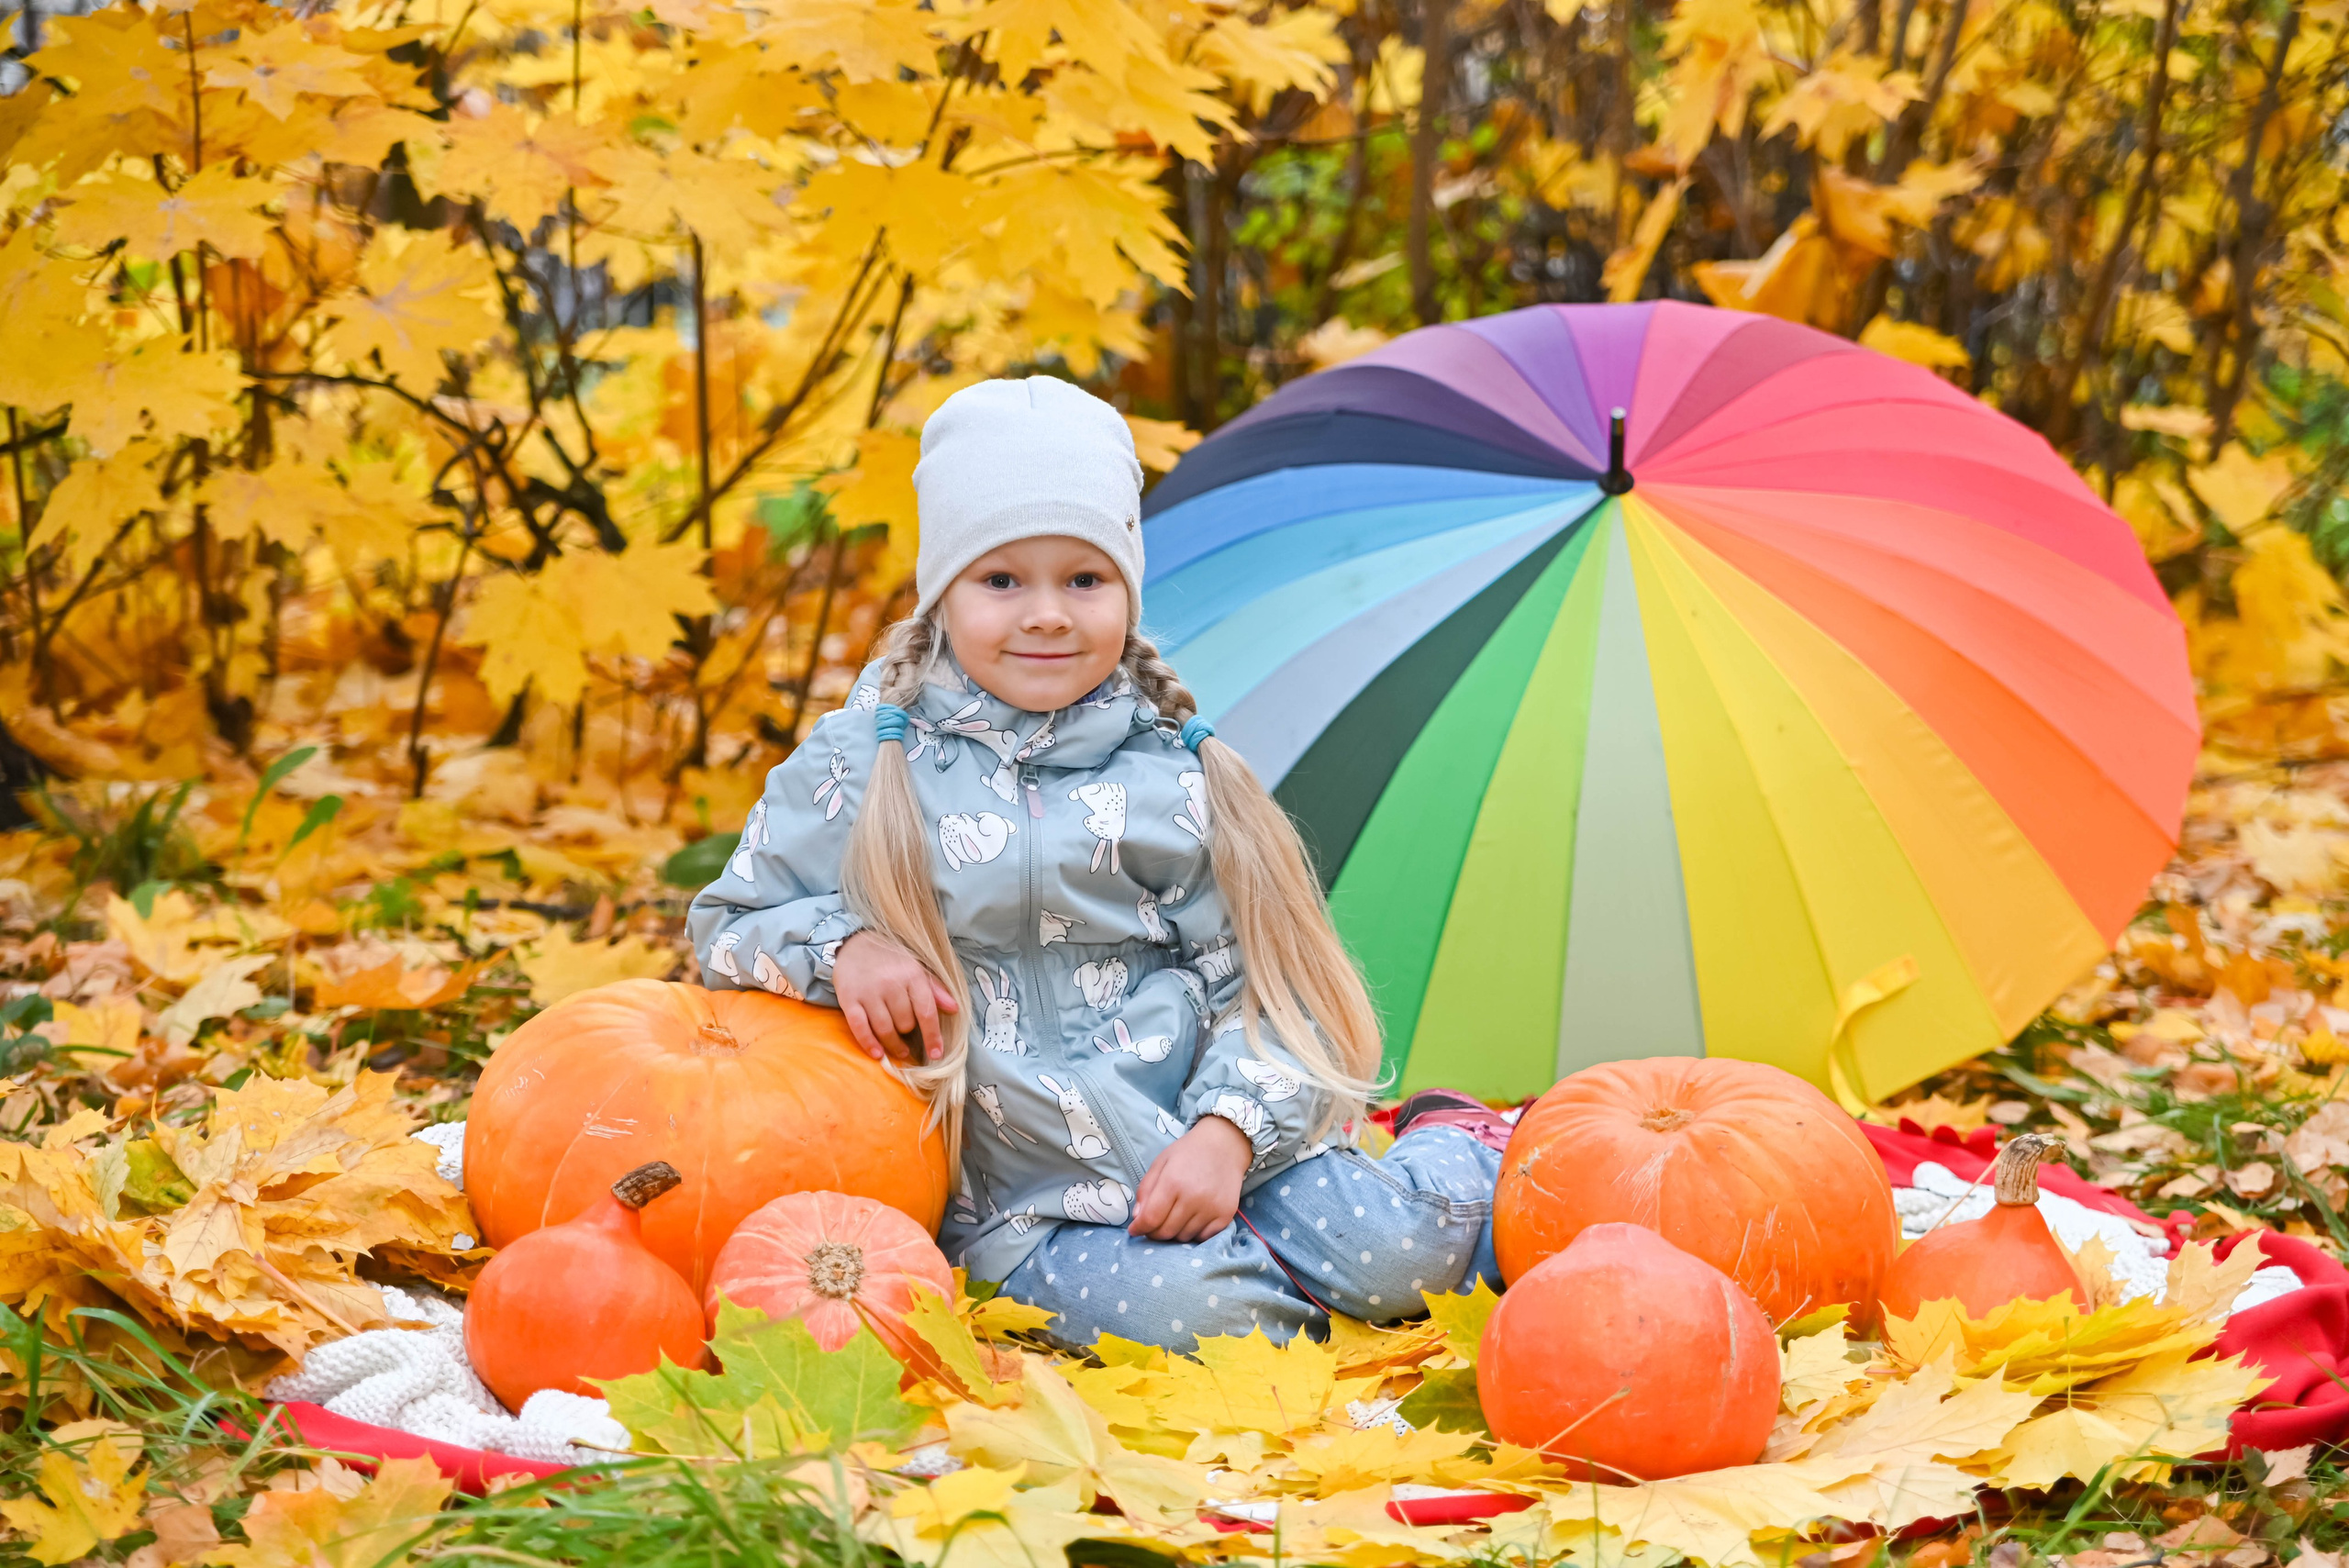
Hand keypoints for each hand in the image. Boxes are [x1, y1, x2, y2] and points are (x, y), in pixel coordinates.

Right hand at [832, 932, 957, 1065]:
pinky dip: (869, 1044)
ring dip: (893, 1045)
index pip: (926, 1012)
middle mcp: (891, 983)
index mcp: (912, 974)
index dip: (933, 1037)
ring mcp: (868, 992)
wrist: (854, 943)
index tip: (936, 1054)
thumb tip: (955, 1009)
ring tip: (899, 1050)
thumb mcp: (916, 968)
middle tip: (906, 1031)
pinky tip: (877, 1054)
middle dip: (908, 1032)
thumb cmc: (891, 959)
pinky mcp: (848, 999)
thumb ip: (935, 989)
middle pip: (905, 1024)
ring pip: (885, 1029)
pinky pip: (860, 1028)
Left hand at [1130, 1114, 1251, 1241]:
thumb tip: (1138, 1218)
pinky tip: (1192, 1220)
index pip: (1151, 1218)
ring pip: (1184, 1237)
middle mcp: (1193, 1197)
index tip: (1135, 1230)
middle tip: (1153, 1226)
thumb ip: (1145, 1190)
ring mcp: (1211, 1208)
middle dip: (1154, 1233)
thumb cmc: (1188, 1152)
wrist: (1225, 1145)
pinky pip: (1204, 1238)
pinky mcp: (1226, 1215)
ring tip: (1174, 1218)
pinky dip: (1194, 1233)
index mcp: (1173, 1182)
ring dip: (1175, 1233)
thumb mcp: (1161, 1163)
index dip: (1139, 1228)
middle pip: (1166, 1232)